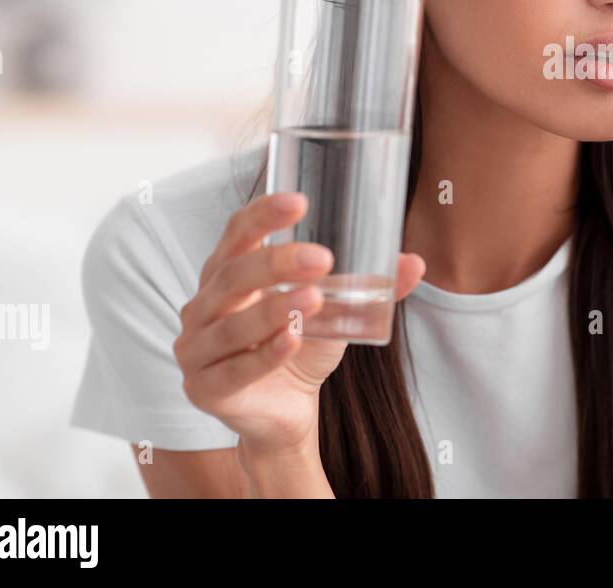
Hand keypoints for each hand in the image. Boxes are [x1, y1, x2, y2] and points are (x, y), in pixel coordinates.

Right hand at [173, 191, 426, 457]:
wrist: (286, 411)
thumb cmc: (303, 346)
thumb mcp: (336, 310)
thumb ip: (370, 286)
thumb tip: (415, 262)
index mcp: (227, 273)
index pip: (237, 233)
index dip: (262, 215)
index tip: (300, 202)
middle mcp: (203, 306)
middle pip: (232, 276)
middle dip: (275, 263)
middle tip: (321, 257)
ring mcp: (197, 349)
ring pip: (232, 326)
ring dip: (274, 310)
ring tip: (314, 298)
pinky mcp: (206, 389)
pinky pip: (237, 370)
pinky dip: (266, 355)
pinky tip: (293, 340)